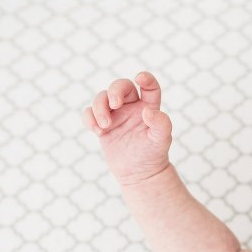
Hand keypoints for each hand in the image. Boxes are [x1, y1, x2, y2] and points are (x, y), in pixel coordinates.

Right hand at [83, 71, 172, 185]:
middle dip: (114, 91)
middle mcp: (132, 107)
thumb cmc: (153, 154)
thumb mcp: (161, 140)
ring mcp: (116, 115)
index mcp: (149, 107)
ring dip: (99, 107)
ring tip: (105, 126)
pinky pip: (89, 112)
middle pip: (120, 86)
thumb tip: (148, 111)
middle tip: (114, 104)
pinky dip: (89, 118)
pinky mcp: (102, 125)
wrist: (139, 173)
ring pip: (102, 97)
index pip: (149, 87)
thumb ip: (161, 123)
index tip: (140, 78)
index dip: (146, 79)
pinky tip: (98, 131)